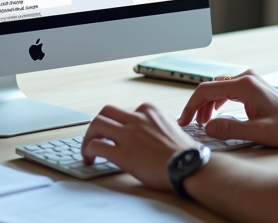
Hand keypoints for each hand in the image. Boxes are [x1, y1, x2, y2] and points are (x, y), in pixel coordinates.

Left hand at [81, 102, 198, 191]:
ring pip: (97, 124)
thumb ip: (156, 125)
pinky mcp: (122, 153)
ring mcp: (129, 134)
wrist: (190, 167)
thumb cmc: (185, 153)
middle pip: (106, 111)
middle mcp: (137, 118)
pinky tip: (90, 159)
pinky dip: (88, 151)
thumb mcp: (171, 127)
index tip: (116, 132)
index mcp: (150, 110)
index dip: (118, 123)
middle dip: (98, 123)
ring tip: (87, 148)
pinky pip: (97, 146)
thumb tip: (149, 133)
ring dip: (88, 136)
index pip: (126, 111)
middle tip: (95, 135)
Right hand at [177, 70, 277, 147]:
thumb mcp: (260, 133)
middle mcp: (246, 78)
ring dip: (208, 104)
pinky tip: (217, 115)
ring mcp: (250, 81)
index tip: (184, 120)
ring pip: (218, 88)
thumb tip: (209, 127)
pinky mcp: (253, 87)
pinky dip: (218, 102)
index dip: (191, 106)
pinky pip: (227, 90)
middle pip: (211, 87)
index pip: (207, 90)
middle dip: (198, 106)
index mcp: (245, 85)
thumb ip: (232, 129)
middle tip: (191, 124)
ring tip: (203, 122)